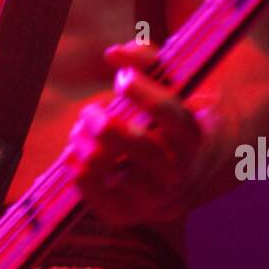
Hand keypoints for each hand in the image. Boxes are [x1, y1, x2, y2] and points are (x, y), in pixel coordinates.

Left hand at [58, 39, 218, 227]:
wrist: (183, 177)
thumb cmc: (169, 121)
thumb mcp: (171, 87)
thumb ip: (147, 61)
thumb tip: (114, 53)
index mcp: (194, 138)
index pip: (174, 117)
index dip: (145, 94)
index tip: (121, 79)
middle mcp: (178, 172)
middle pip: (141, 147)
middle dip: (106, 125)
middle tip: (90, 111)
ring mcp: (154, 197)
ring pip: (114, 171)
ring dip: (86, 145)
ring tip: (78, 131)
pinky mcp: (129, 214)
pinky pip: (98, 198)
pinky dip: (80, 173)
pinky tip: (74, 153)